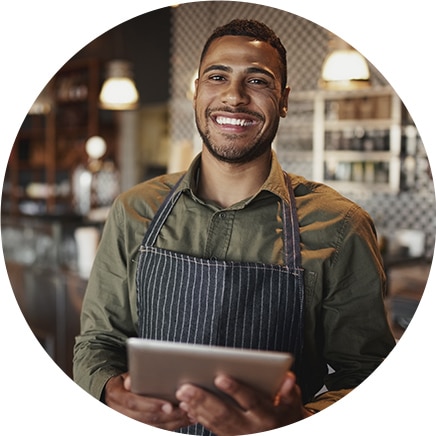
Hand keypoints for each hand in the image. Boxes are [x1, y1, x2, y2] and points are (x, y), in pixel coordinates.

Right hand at [104, 373, 190, 430]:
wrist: (115, 391)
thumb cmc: (124, 380)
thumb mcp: (126, 373)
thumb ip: (132, 375)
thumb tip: (130, 381)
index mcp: (117, 396)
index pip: (133, 403)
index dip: (151, 405)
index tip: (169, 405)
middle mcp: (120, 412)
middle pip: (145, 419)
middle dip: (167, 416)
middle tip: (185, 410)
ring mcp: (128, 421)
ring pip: (152, 427)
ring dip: (173, 422)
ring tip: (189, 415)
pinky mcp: (138, 426)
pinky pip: (155, 429)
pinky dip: (172, 425)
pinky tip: (184, 420)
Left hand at [175, 371, 311, 434]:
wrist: (284, 434)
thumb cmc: (286, 414)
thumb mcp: (293, 404)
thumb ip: (289, 391)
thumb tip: (288, 378)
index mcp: (268, 415)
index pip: (250, 400)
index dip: (235, 390)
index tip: (220, 377)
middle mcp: (252, 427)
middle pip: (225, 414)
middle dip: (204, 400)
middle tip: (187, 387)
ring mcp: (239, 435)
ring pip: (215, 423)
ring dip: (196, 408)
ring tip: (182, 394)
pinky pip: (212, 429)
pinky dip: (199, 417)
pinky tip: (187, 406)